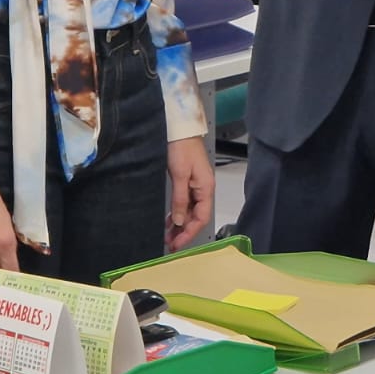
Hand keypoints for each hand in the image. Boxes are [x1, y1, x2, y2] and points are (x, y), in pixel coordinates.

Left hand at [165, 136, 214, 250]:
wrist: (180, 129)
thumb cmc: (182, 148)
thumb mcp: (180, 175)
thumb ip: (180, 199)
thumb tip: (180, 221)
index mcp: (206, 188)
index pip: (202, 218)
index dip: (190, 233)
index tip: (177, 243)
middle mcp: (204, 189)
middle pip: (197, 216)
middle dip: (184, 232)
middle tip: (170, 244)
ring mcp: (196, 186)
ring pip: (191, 211)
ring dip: (180, 224)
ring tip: (168, 236)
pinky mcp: (188, 182)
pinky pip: (186, 203)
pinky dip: (178, 213)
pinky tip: (170, 220)